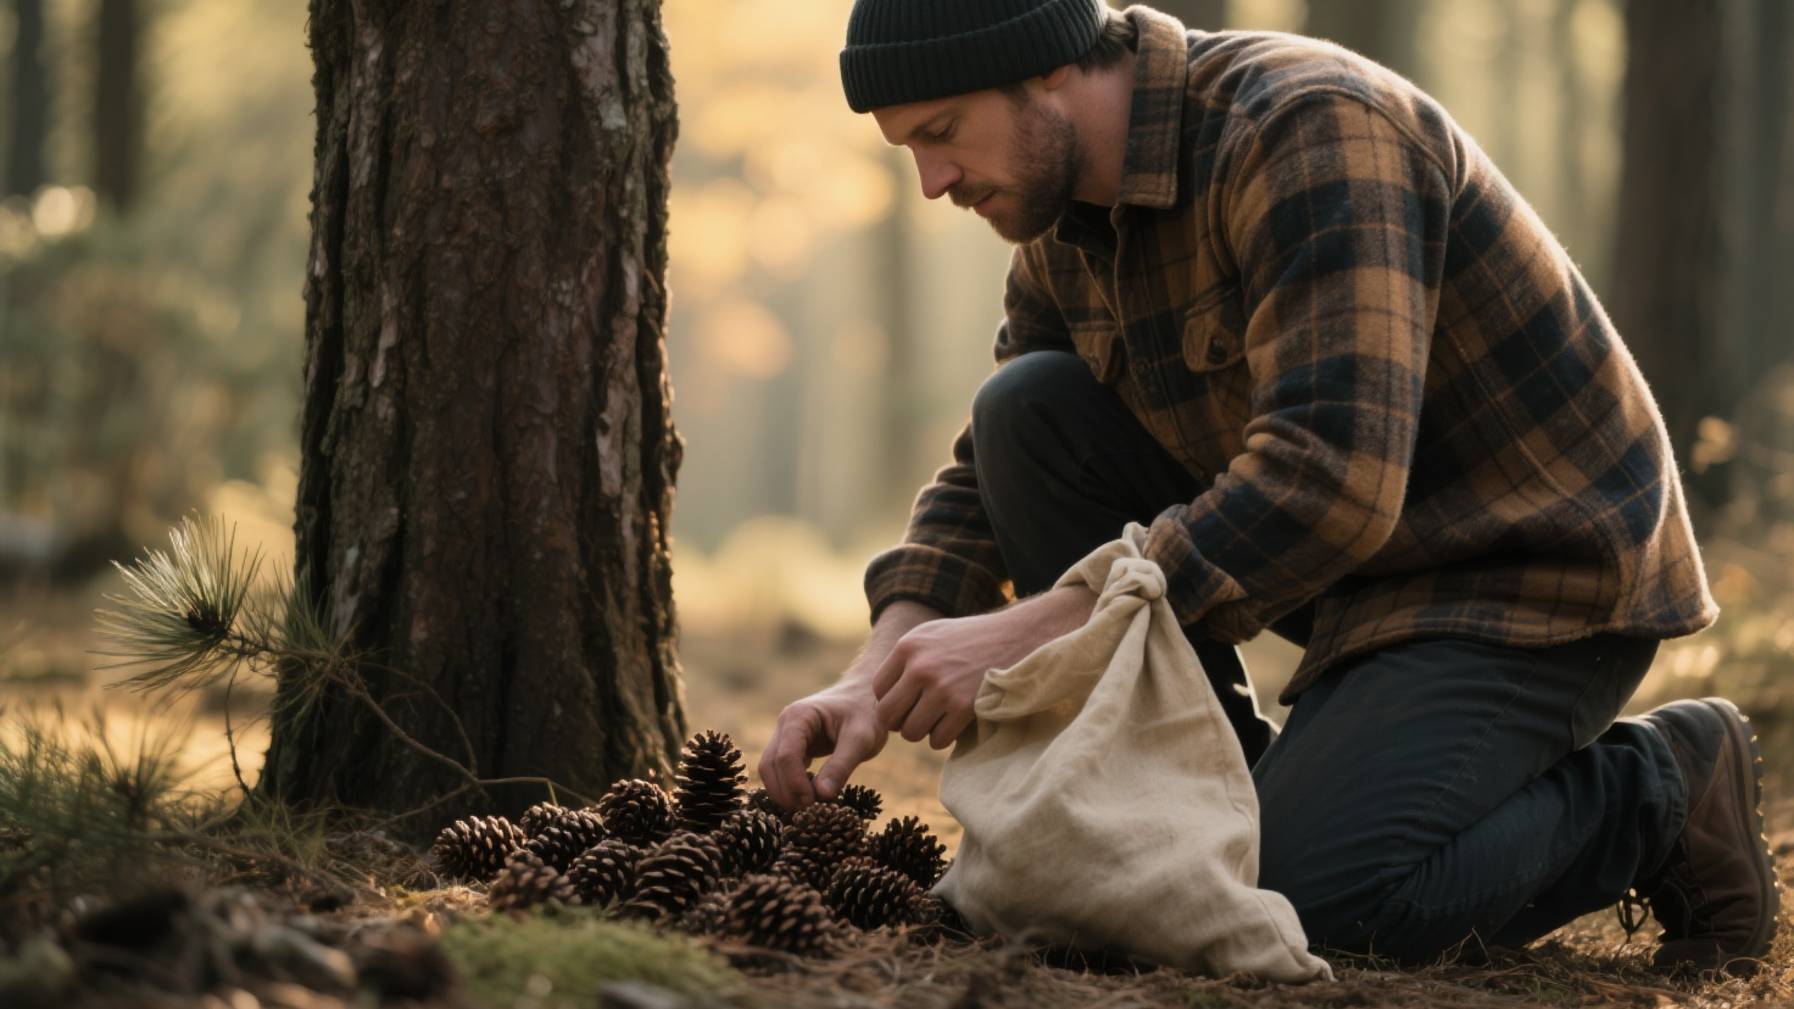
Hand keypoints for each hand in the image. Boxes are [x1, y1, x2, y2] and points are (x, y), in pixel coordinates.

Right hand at [757, 683, 887, 810]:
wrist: (866, 698)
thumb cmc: (867, 713)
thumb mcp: (861, 739)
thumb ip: (841, 766)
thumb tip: (822, 796)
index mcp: (799, 716)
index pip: (785, 755)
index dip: (795, 783)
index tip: (813, 803)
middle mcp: (785, 724)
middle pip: (770, 765)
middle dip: (786, 791)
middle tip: (811, 811)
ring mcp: (785, 735)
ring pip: (769, 770)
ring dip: (784, 792)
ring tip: (810, 806)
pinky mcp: (790, 747)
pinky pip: (779, 770)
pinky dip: (789, 786)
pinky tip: (809, 795)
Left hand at [871, 587, 1097, 748]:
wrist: (1016, 637)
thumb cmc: (971, 639)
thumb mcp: (931, 635)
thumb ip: (904, 660)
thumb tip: (878, 698)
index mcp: (908, 647)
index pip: (878, 690)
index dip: (890, 700)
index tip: (907, 700)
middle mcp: (920, 667)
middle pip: (888, 716)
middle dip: (900, 721)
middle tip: (918, 715)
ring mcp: (942, 689)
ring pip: (911, 732)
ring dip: (922, 731)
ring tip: (937, 718)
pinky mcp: (964, 707)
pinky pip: (937, 740)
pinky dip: (943, 737)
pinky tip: (954, 722)